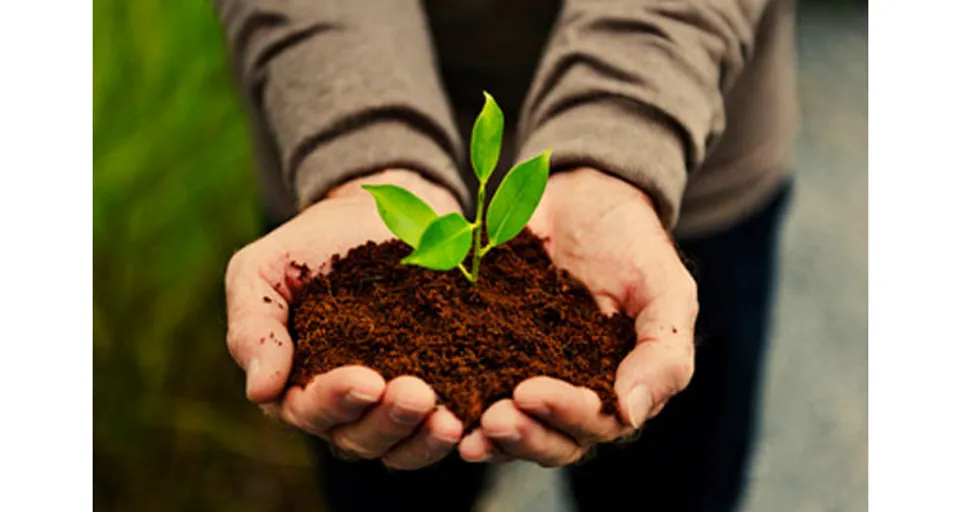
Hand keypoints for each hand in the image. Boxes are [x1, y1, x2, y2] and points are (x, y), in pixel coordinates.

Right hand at [225, 169, 465, 469]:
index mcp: (294, 385)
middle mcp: (342, 408)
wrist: (374, 215)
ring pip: (401, 446)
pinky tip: (473, 417)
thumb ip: (253, 327)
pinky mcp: (435, 389)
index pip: (309, 409)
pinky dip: (460, 429)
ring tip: (448, 419)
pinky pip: (440, 427)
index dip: (336, 400)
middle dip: (388, 421)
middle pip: (359, 438)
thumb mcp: (262, 271)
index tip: (366, 380)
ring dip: (423, 438)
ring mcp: (389, 405)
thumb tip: (261, 391)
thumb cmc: (308, 246)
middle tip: (418, 395)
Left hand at [458, 168, 698, 466]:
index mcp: (618, 389)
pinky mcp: (490, 355)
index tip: (529, 392)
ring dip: (489, 436)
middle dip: (522, 436)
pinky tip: (438, 405)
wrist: (583, 197)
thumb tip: (632, 414)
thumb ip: (663, 354)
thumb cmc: (633, 244)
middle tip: (492, 419)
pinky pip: (474, 390)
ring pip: (513, 428)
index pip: (596, 423)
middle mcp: (573, 394)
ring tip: (461, 429)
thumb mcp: (666, 290)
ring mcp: (529, 377)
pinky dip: (458, 405)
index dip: (565, 415)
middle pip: (551, 440)